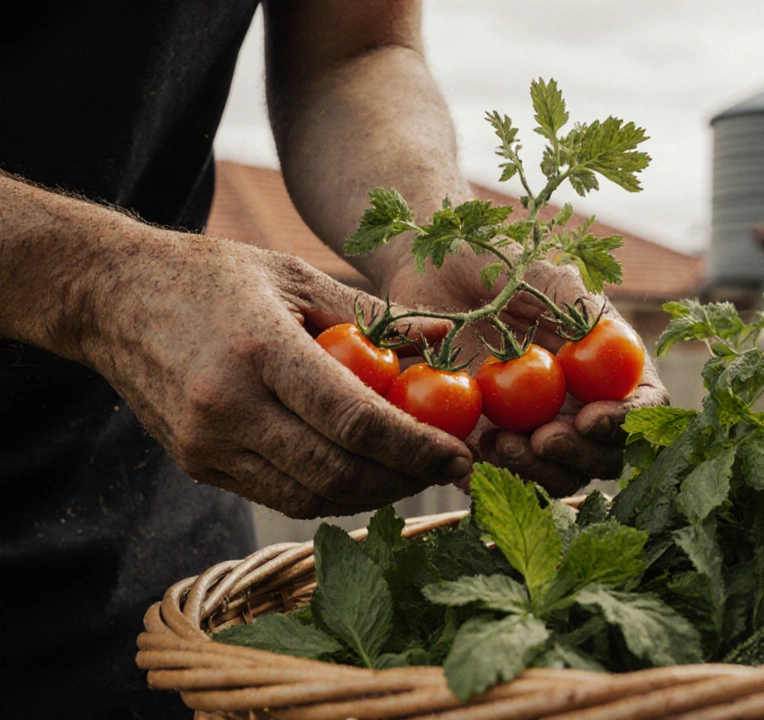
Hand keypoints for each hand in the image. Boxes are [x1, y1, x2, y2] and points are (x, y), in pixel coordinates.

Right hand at [81, 230, 472, 517]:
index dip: (417, 447)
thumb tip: (443, 339)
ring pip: (311, 497)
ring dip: (375, 493)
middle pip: (338, 472)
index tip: (463, 452)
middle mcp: (229, 406)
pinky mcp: (198, 465)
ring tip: (415, 471)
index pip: (355, 421)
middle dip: (407, 478)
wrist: (111, 299)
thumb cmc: (213, 277)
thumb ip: (371, 315)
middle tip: (451, 467)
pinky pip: (280, 496)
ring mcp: (207, 444)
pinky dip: (332, 493)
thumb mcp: (295, 275)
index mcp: (261, 349)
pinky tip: (366, 472)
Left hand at [383, 252, 668, 495]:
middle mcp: (581, 401)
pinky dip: (491, 481)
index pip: (644, 403)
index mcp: (607, 361)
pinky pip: (503, 480)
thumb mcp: (526, 269)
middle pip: (608, 453)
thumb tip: (601, 335)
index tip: (588, 418)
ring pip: (560, 476)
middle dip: (579, 455)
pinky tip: (467, 458)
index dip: (626, 421)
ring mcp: (539, 427)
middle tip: (541, 438)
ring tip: (498, 445)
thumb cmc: (484, 262)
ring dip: (537, 472)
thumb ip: (566, 298)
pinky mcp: (493, 444)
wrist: (424, 276)